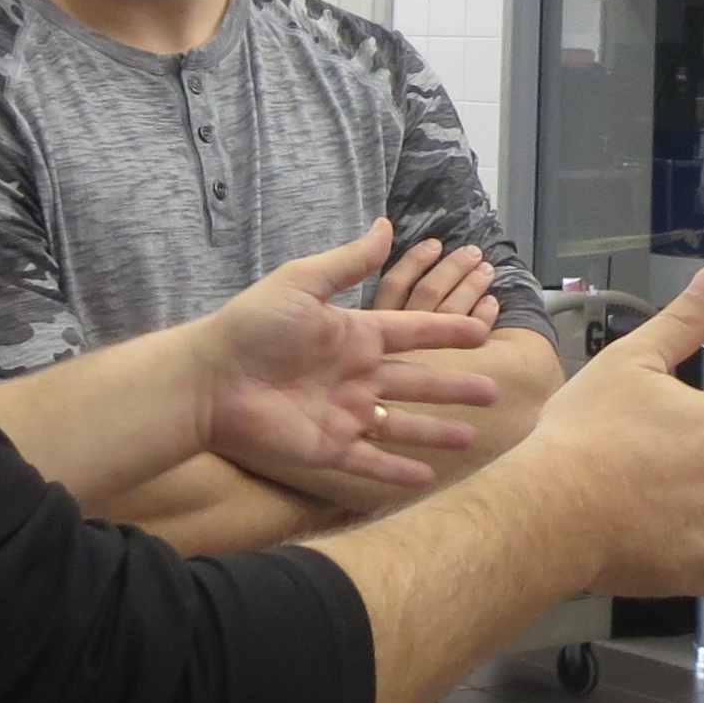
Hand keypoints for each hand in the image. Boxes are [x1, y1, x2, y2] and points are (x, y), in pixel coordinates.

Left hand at [194, 221, 494, 495]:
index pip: (413, 333)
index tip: (483, 332)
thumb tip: (384, 225)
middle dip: (455, 387)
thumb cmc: (251, 327)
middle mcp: (356, 376)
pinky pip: (370, 462)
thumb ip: (348, 262)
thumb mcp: (302, 284)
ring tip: (472, 438)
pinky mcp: (327, 449)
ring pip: (402, 426)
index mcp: (354, 336)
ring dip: (436, 432)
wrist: (208, 381)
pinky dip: (398, 471)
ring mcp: (344, 415)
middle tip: (495, 391)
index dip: (447, 332)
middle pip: (418, 382)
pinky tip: (427, 477)